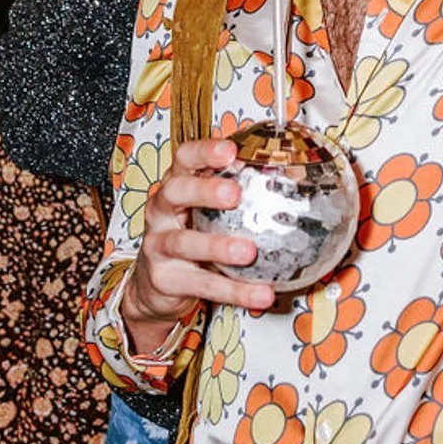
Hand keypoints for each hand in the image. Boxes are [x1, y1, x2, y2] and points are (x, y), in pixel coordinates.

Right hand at [119, 136, 274, 347]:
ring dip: (218, 247)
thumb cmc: (190, 235)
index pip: (184, 159)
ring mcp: (158, 245)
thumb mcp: (205, 211)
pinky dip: (233, 290)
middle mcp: (161, 211)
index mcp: (175, 186)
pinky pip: (202, 284)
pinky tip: (260, 293)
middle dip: (204, 190)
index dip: (204, 152)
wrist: (157, 285)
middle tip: (233, 194)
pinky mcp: (165, 280)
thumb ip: (233, 194)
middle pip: (175, 192)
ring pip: (185, 243)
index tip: (230, 150)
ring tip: (248, 252)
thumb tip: (285, 179)